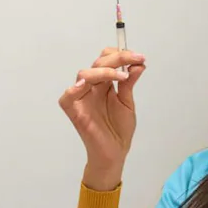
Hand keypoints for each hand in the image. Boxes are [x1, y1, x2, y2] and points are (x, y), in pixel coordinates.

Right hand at [58, 46, 145, 189]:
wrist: (115, 152)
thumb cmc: (119, 130)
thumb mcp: (127, 102)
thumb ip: (129, 83)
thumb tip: (138, 64)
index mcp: (103, 83)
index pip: (106, 60)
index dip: (120, 55)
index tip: (139, 58)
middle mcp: (91, 87)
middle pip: (97, 63)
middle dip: (117, 59)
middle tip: (136, 60)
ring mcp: (81, 97)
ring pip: (84, 74)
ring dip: (104, 71)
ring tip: (122, 76)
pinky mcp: (74, 111)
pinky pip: (68, 96)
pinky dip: (75, 88)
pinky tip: (87, 84)